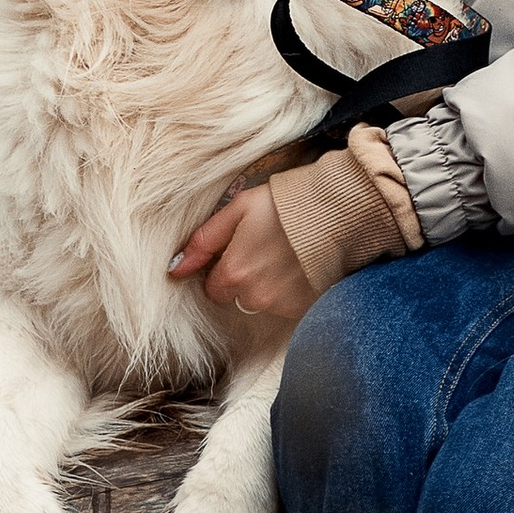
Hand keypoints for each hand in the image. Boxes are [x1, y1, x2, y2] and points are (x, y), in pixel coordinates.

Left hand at [168, 183, 314, 322]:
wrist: (338, 210)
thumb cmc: (286, 204)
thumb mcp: (238, 209)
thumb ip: (204, 240)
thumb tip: (175, 268)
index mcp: (234, 273)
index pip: (213, 289)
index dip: (223, 269)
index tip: (238, 251)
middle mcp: (255, 296)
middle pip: (238, 296)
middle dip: (245, 278)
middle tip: (265, 248)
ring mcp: (283, 305)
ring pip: (263, 301)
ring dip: (269, 284)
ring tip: (286, 254)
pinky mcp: (307, 307)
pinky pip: (288, 305)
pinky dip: (291, 290)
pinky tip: (301, 265)